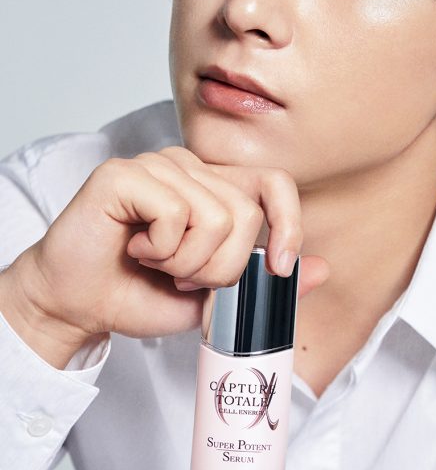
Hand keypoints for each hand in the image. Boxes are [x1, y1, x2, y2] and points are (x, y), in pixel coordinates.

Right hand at [0, 146, 329, 366]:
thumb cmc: (139, 293)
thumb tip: (323, 268)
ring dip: (186, 263)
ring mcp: (158, 165)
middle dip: (220, 267)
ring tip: (156, 262)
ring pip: (214, 216)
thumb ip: (264, 280)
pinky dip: (160, 249)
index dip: (289, 223)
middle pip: (246, 213)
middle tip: (183, 277)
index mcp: (215, 188)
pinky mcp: (125, 173)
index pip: (275, 183)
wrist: (79, 305)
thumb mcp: (215, 296)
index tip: (277, 266)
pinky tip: (135, 248)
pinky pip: (174, 213)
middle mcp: (191, 167)